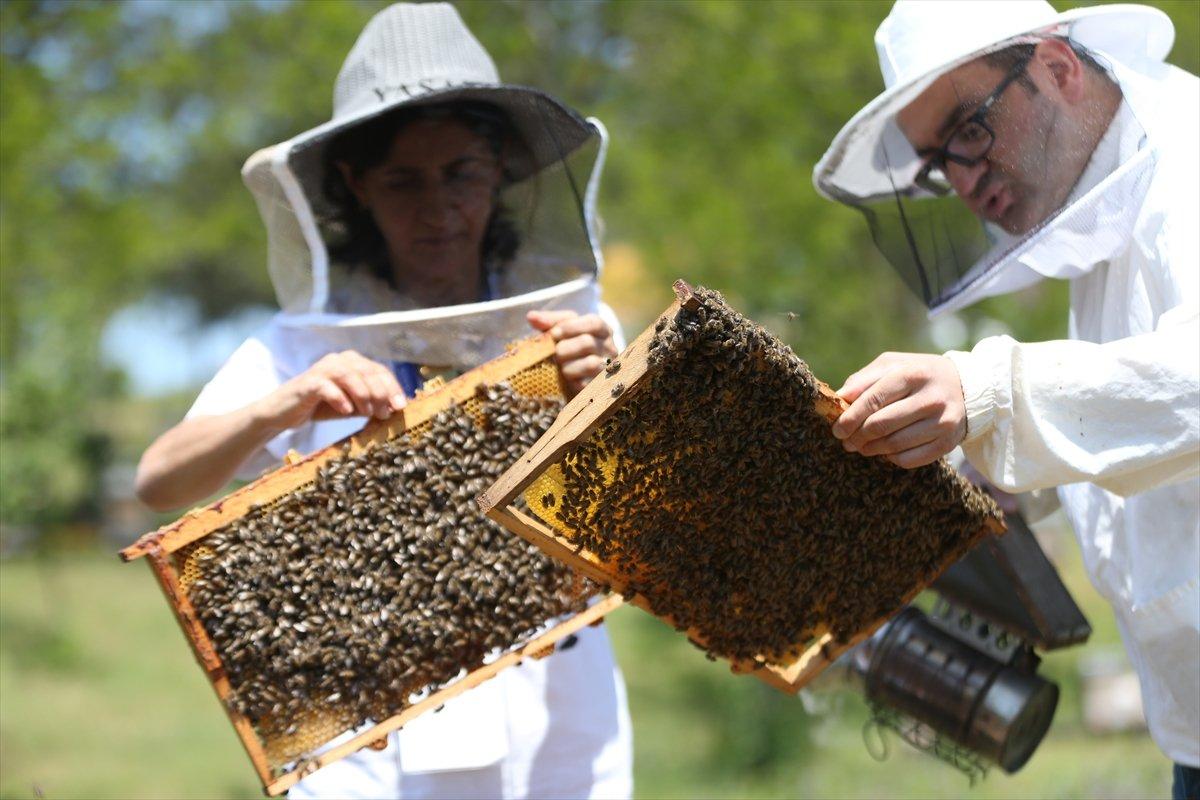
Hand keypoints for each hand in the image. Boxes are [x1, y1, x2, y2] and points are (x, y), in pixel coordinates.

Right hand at [255, 350, 405, 432]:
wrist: (285, 412)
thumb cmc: (322, 406)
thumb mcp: (353, 406)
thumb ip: (372, 404)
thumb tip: (396, 409)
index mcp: (352, 362)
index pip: (379, 370)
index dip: (392, 388)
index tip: (401, 406)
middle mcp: (339, 360)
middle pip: (367, 371)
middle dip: (380, 393)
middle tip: (384, 413)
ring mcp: (323, 369)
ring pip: (350, 376)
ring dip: (363, 395)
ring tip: (367, 412)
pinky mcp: (308, 382)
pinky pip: (327, 387)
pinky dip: (340, 398)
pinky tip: (346, 410)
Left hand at [527, 310, 617, 397]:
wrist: (571, 385)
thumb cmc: (566, 352)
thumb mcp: (561, 334)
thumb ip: (549, 323)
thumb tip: (531, 316)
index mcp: (602, 330)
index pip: (593, 323)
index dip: (571, 327)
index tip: (553, 334)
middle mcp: (610, 348)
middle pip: (588, 343)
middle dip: (565, 349)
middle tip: (554, 355)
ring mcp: (608, 369)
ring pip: (591, 364)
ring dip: (568, 367)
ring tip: (560, 369)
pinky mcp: (602, 387)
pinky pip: (588, 384)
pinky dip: (573, 382)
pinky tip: (567, 382)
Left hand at [831, 352, 966, 468]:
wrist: (966, 388)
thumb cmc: (918, 374)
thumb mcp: (893, 365)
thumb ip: (864, 379)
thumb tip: (840, 399)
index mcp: (913, 374)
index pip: (874, 399)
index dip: (850, 417)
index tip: (837, 428)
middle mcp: (931, 398)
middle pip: (881, 425)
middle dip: (857, 436)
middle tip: (846, 440)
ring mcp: (942, 422)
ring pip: (893, 445)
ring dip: (870, 449)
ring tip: (861, 446)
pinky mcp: (947, 443)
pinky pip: (909, 459)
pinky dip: (890, 458)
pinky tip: (885, 450)